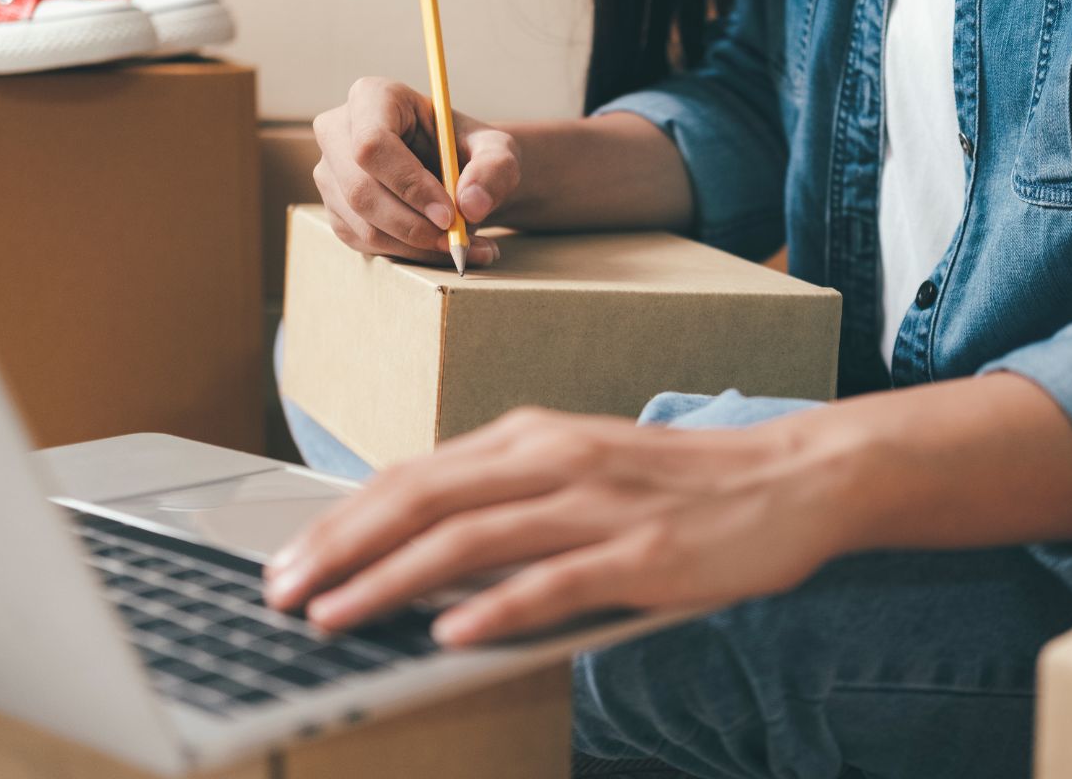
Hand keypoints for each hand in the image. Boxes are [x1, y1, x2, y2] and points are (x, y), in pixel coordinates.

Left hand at [264, 407, 852, 646]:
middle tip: (281, 591)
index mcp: (532, 437)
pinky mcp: (641, 554)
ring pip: (471, 539)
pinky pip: (554, 583)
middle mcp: (553, 460)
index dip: (343, 517)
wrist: (790, 475)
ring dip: (391, 581)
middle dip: (341, 547)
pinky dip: (494, 609)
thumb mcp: (580, 469)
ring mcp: (597, 505)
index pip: (413, 475)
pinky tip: (447, 635)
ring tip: (334, 617)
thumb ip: (508, 500)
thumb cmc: (677, 482)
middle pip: (422, 499)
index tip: (291, 556)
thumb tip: (427, 553)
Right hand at [312, 77, 520, 267]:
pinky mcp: (337, 211)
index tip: (449, 214)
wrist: (455, 173)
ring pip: (365, 225)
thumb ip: (495, 169)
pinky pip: (367, 244)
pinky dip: (410, 254)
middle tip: (458, 239)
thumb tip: (471, 204)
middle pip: (361, 190)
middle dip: (413, 224)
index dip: (408, 184)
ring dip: (418, 246)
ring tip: (465, 246)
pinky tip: (442, 247)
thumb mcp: (497, 150)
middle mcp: (338, 132)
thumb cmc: (469, 150)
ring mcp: (331, 174)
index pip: (373, 144)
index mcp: (373, 97)